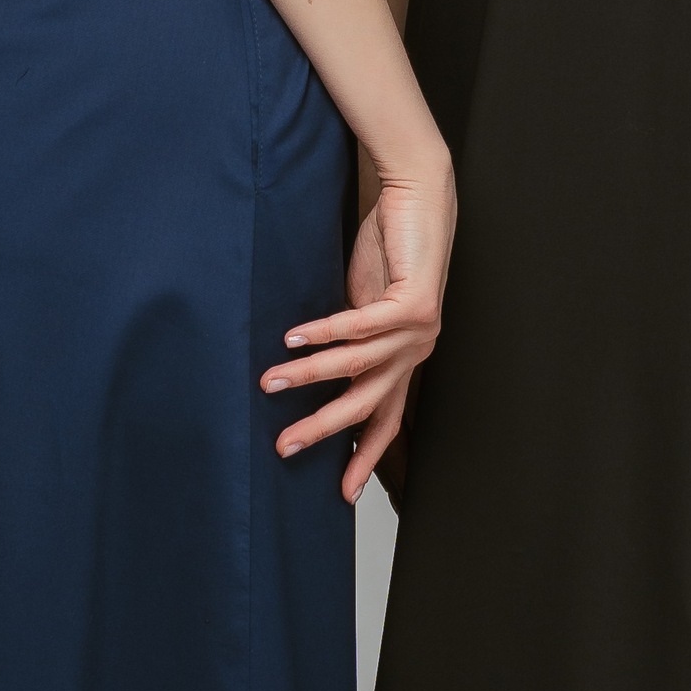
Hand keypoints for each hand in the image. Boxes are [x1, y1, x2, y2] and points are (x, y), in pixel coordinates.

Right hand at [261, 157, 453, 502]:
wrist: (418, 197)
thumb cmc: (389, 247)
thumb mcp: (362, 302)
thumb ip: (346, 338)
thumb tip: (308, 361)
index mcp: (406, 357)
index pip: (386, 418)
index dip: (365, 455)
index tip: (344, 493)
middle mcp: (417, 350)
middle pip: (369, 404)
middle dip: (325, 429)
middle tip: (285, 447)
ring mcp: (420, 330)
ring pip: (358, 366)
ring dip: (310, 376)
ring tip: (270, 382)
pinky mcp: (415, 303)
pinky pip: (361, 327)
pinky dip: (325, 334)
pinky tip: (293, 338)